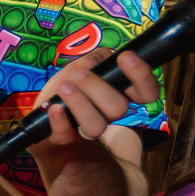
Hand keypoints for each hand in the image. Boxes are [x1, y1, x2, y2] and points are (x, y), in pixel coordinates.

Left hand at [32, 48, 149, 146]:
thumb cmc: (70, 84)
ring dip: (79, 103)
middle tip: (79, 75)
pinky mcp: (66, 138)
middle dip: (97, 87)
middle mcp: (110, 114)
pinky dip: (60, 120)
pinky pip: (65, 134)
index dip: (142, 76)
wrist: (46, 111)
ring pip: (96, 127)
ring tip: (65, 87)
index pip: (148, 91)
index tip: (126, 57)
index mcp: (121, 94)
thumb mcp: (83, 65)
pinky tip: (55, 108)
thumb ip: (96, 59)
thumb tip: (93, 63)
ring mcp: (90, 128)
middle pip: (119, 108)